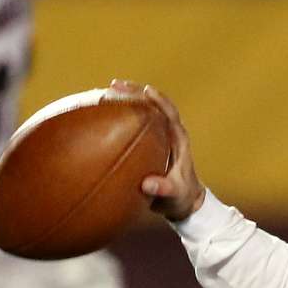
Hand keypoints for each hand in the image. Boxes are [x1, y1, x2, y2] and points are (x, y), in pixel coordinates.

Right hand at [110, 79, 205, 220]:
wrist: (184, 202)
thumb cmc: (181, 197)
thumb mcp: (174, 195)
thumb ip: (163, 189)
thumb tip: (147, 185)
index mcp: (179, 140)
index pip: (170, 113)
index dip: (159, 100)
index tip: (145, 91)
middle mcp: (170, 133)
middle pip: (154, 105)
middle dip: (136, 93)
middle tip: (115, 85)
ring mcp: (159, 136)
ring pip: (144, 110)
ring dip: (128, 98)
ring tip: (107, 91)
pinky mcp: (149, 141)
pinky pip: (135, 122)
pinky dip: (121, 114)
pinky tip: (103, 111)